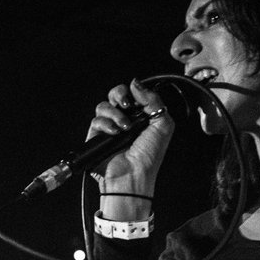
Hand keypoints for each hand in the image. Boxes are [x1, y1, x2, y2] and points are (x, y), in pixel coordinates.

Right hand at [86, 79, 175, 215]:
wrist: (133, 176)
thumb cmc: (149, 156)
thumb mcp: (162, 124)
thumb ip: (153, 100)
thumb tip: (136, 83)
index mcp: (142, 116)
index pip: (134, 94)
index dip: (134, 91)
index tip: (137, 96)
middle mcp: (125, 120)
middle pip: (115, 94)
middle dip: (119, 94)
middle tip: (127, 104)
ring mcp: (110, 127)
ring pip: (104, 105)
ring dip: (114, 112)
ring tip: (124, 127)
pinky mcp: (96, 136)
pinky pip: (96, 120)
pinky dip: (106, 123)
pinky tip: (115, 133)